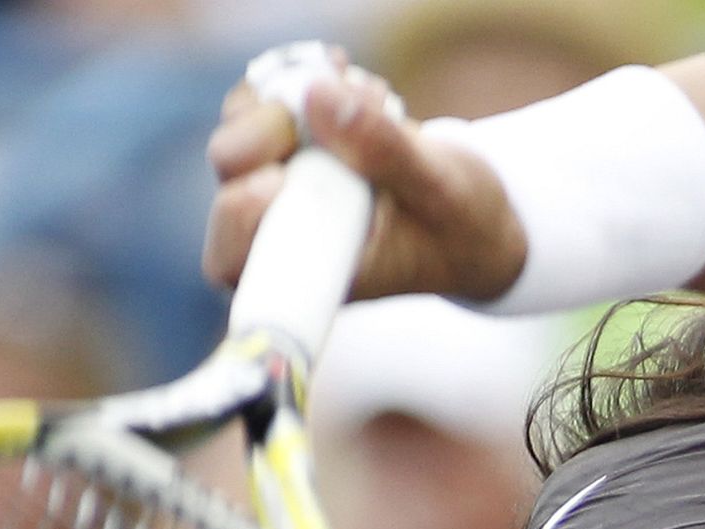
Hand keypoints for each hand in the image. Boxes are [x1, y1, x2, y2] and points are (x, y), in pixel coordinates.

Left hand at [202, 64, 526, 303]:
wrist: (473, 219)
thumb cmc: (459, 227)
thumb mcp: (441, 191)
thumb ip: (383, 150)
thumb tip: (317, 95)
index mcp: (315, 270)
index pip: (233, 256)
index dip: (241, 212)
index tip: (282, 180)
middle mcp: (289, 232)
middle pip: (231, 178)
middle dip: (266, 133)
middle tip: (321, 106)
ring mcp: (287, 188)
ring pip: (244, 132)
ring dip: (289, 100)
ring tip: (360, 96)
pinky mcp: (296, 151)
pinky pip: (270, 106)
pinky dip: (302, 84)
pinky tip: (348, 81)